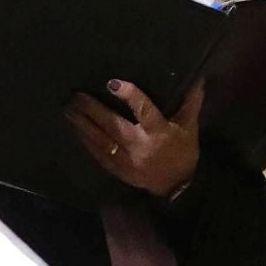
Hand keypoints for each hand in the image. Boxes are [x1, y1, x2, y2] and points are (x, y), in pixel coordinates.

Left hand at [67, 79, 201, 198]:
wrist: (177, 187)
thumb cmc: (182, 152)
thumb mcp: (190, 128)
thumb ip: (190, 103)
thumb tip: (197, 77)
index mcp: (160, 132)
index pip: (145, 111)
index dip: (130, 96)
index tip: (112, 83)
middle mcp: (141, 146)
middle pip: (113, 125)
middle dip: (92, 110)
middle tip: (76, 95)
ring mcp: (127, 160)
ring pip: (101, 140)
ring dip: (83, 124)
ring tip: (69, 109)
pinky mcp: (118, 171)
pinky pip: (98, 154)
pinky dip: (86, 141)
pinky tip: (75, 128)